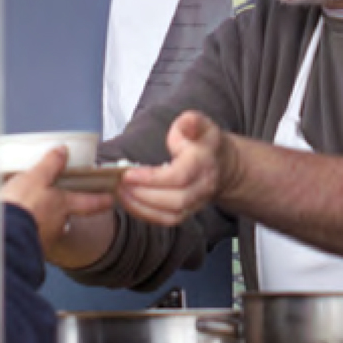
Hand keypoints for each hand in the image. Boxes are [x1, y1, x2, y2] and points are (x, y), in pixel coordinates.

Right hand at [0, 146, 114, 251]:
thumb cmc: (20, 206)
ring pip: (47, 228)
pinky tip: (14, 223)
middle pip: (65, 218)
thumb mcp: (35, 177)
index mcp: (63, 205)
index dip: (100, 200)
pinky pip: (29, 237)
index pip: (89, 202)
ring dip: (39, 221)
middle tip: (53, 205)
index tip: (110, 200)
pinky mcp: (27, 248)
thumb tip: (62, 152)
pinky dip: (25, 229)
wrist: (3, 235)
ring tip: (25, 212)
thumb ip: (49, 165)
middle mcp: (57, 225)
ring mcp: (44, 239)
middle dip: (61, 212)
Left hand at [117, 110, 233, 226]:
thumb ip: (192, 121)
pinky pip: (167, 220)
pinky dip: (146, 214)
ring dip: (142, 206)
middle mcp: (202, 186)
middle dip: (143, 194)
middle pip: (175, 200)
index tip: (128, 174)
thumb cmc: (204, 142)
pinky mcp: (187, 212)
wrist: (222, 164)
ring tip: (120, 193)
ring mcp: (196, 202)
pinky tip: (129, 202)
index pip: (179, 176)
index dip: (152, 178)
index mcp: (204, 162)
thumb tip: (186, 123)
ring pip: (170, 214)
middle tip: (119, 184)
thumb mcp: (201, 124)